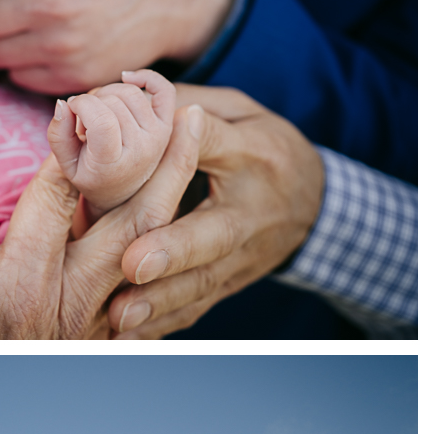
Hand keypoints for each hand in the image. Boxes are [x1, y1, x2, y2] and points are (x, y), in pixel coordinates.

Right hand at [0, 111, 200, 339]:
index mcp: (22, 284)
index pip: (56, 196)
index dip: (70, 143)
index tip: (79, 101)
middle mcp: (71, 300)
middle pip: (130, 218)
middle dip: (162, 159)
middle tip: (186, 111)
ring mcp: (96, 320)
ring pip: (149, 246)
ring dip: (174, 192)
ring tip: (192, 143)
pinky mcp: (105, 335)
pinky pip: (150, 284)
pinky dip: (167, 241)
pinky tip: (178, 210)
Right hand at [48, 69, 175, 219]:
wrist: (120, 192)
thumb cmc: (90, 175)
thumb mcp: (66, 163)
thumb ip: (58, 134)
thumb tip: (63, 103)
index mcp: (112, 165)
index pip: (102, 121)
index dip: (82, 105)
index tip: (72, 109)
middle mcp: (141, 151)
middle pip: (114, 102)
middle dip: (91, 102)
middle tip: (84, 119)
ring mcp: (157, 137)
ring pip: (131, 92)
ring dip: (108, 93)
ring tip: (100, 113)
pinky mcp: (166, 126)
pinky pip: (164, 89)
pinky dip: (147, 77)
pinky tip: (127, 78)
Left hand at [108, 87, 324, 337]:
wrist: (312, 204)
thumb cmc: (260, 148)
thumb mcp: (238, 111)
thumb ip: (187, 102)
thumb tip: (125, 92)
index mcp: (252, 156)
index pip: (219, 146)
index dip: (186, 153)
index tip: (158, 148)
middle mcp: (248, 213)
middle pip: (212, 234)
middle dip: (174, 252)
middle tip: (133, 265)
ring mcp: (240, 257)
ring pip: (201, 283)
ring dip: (160, 303)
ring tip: (121, 317)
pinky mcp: (227, 286)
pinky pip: (196, 309)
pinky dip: (163, 327)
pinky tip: (128, 341)